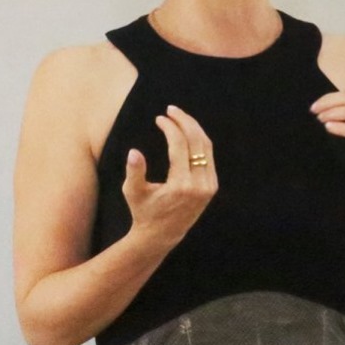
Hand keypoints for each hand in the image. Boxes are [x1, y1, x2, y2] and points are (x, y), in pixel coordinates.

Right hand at [121, 105, 217, 249]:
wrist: (162, 235)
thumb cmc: (143, 211)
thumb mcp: (133, 192)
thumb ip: (134, 171)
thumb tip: (134, 152)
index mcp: (181, 185)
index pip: (180, 145)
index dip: (170, 127)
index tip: (160, 118)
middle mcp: (199, 185)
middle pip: (197, 141)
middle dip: (184, 121)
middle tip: (171, 110)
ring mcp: (208, 186)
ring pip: (206, 146)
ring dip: (193, 128)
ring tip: (178, 117)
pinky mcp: (211, 187)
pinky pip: (208, 156)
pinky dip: (199, 140)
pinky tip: (187, 132)